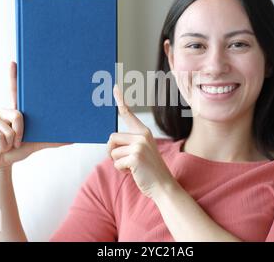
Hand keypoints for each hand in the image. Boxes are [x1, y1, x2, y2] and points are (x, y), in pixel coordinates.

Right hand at [0, 61, 68, 170]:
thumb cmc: (17, 149)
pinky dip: (3, 145)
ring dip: (12, 142)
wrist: (1, 162)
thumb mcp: (37, 143)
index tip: (14, 62)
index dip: (14, 76)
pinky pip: (1, 136)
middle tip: (18, 142)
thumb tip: (73, 139)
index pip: (15, 91)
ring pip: (10, 129)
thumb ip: (53, 140)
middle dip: (21, 133)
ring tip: (7, 144)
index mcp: (15, 111)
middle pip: (18, 116)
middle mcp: (2, 110)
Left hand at [107, 84, 174, 198]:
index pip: (129, 114)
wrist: (164, 186)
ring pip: (112, 152)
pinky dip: (122, 171)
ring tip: (133, 168)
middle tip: (126, 162)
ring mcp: (139, 145)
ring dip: (118, 163)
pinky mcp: (135, 157)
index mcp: (144, 132)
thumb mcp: (141, 152)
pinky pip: (116, 163)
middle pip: (112, 138)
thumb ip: (130, 144)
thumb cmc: (149, 171)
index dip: (121, 100)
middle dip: (113, 153)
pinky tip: (134, 173)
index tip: (115, 87)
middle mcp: (142, 136)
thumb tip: (110, 142)